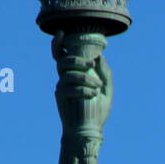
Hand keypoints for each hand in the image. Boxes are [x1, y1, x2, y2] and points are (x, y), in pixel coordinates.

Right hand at [51, 29, 112, 163]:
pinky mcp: (60, 98)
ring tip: (97, 87)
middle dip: (78, 59)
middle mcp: (64, 79)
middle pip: (64, 61)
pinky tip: (92, 95)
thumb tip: (100, 56)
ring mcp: (61, 88)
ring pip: (67, 73)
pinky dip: (82, 90)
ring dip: (84, 77)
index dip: (58, 43)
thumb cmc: (96, 111)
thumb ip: (105, 74)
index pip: (62, 56)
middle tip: (92, 64)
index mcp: (74, 74)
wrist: (88, 131)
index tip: (61, 32)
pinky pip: (69, 88)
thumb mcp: (106, 91)